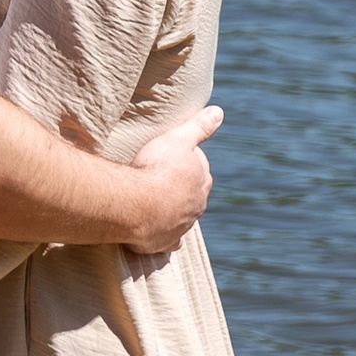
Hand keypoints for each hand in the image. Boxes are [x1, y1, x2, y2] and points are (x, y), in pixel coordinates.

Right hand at [120, 105, 219, 253]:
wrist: (136, 205)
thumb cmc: (156, 168)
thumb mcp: (178, 139)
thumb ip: (199, 126)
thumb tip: (219, 112)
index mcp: (202, 182)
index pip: (199, 168)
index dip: (185, 160)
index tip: (170, 156)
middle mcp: (196, 207)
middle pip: (191, 194)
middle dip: (180, 187)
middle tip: (159, 178)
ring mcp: (181, 226)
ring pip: (181, 217)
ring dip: (171, 209)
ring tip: (153, 201)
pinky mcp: (164, 243)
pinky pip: (169, 241)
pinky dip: (165, 236)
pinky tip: (158, 232)